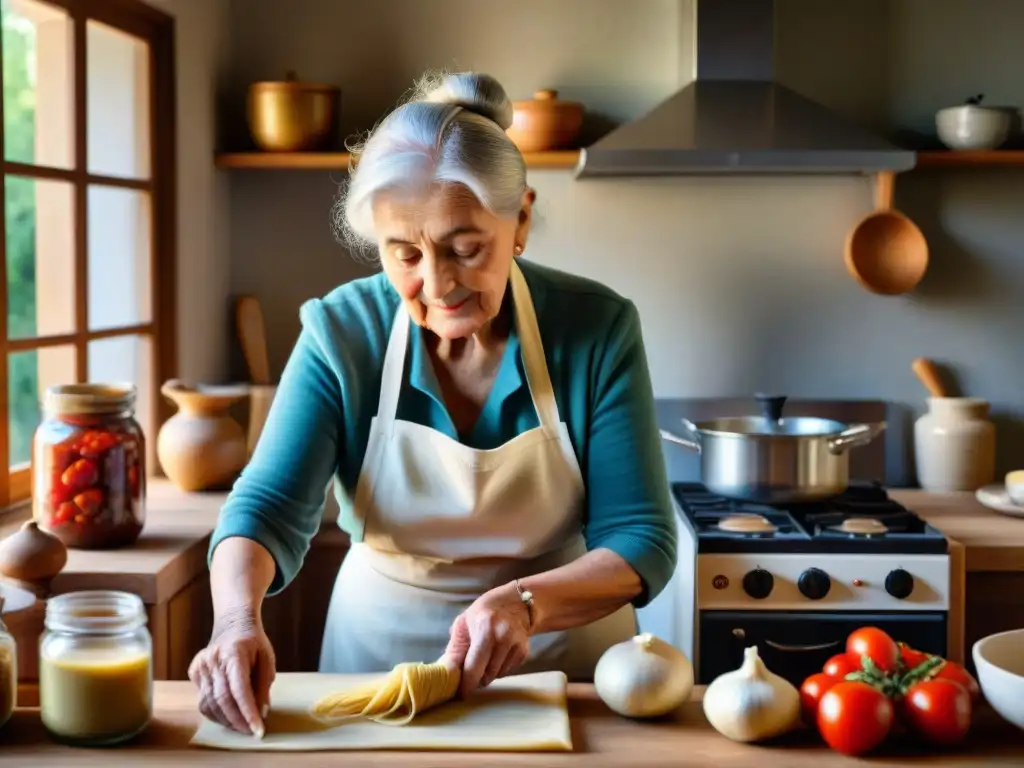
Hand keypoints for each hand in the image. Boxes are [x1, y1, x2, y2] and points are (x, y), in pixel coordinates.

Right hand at [188, 606, 275, 737]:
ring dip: (225, 720)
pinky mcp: (194, 671)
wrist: (233, 623)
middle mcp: (213, 660)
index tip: (258, 730)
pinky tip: (227, 714)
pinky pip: (202, 700)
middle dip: (238, 720)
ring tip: (240, 725)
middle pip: (223, 699)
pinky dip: (215, 712)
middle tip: (250, 731)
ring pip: (209, 703)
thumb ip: (264, 685)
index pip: (240, 690)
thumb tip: (261, 711)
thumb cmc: (253, 642)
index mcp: (235, 653)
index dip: (248, 713)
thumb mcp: (267, 659)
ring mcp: (201, 666)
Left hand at [444, 584, 530, 697]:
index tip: (461, 694)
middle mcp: (503, 637)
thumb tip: (446, 674)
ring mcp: (516, 645)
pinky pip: (507, 671)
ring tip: (485, 656)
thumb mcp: (463, 624)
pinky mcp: (524, 652)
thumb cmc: (483, 613)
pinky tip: (497, 653)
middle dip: (476, 678)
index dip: (466, 683)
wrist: (515, 602)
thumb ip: (455, 650)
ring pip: (496, 675)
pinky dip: (499, 668)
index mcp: (485, 628)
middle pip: (486, 675)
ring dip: (487, 673)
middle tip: (469, 671)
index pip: (474, 665)